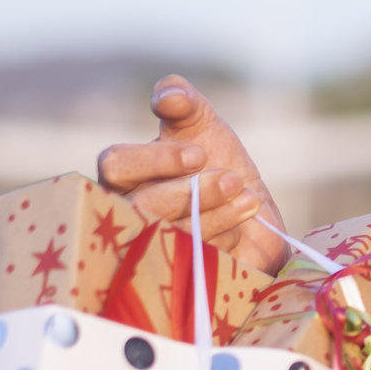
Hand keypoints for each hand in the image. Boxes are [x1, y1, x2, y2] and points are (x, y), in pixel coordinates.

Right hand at [98, 74, 292, 273]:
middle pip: (141, 206)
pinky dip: (223, 241)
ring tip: (247, 199)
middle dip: (192, 192)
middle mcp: (127, 212)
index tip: (199, 153)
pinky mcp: (177, 273)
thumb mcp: (203, 125)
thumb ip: (185, 103)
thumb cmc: (218, 162)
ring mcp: (150, 246)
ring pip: (168, 235)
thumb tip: (168, 96)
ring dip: (213, 215)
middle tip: (232, 178)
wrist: (254, 210)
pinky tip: (243, 228)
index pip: (117, 165)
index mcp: (125, 175)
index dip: (156, 159)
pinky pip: (193, 261)